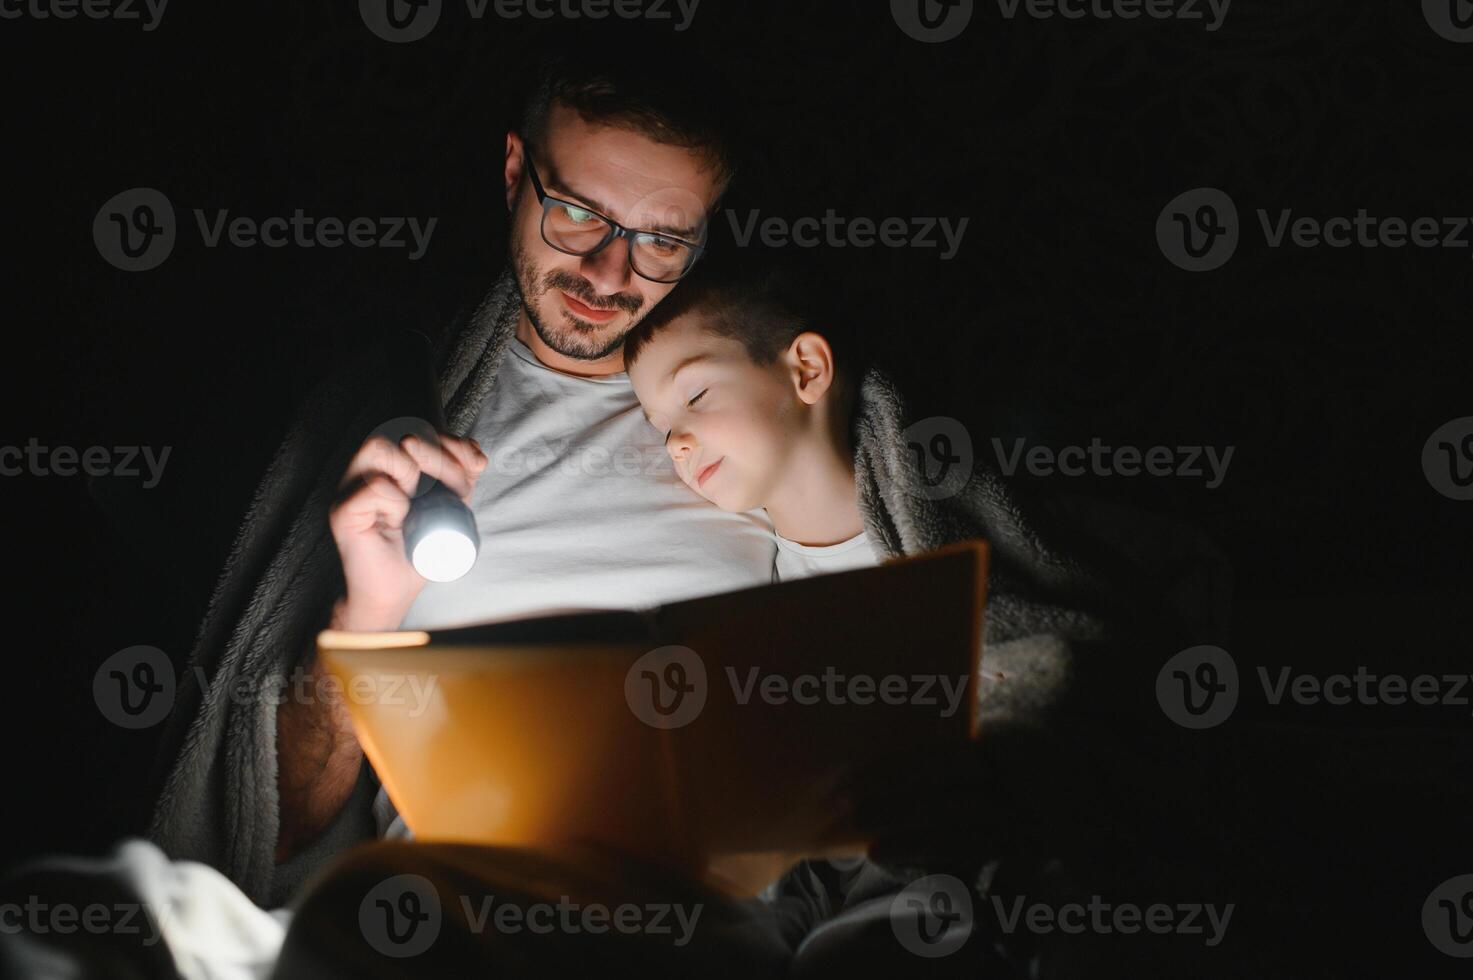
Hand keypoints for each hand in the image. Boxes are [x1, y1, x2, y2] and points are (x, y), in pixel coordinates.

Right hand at [328, 431, 486, 630]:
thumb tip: (475, 451)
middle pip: (398, 432)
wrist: (394, 591)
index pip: (417, 429)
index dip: (449, 441)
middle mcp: (367, 471)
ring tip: (414, 503)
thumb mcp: (451, 508)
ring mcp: (351, 488)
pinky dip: (394, 503)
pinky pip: (374, 487)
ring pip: (378, 447)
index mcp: (389, 467)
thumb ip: (462, 477)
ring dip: (409, 472)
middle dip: (439, 455)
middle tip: (453, 486)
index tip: (474, 464)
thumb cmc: (419, 551)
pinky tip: (397, 522)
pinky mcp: (343, 510)